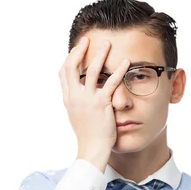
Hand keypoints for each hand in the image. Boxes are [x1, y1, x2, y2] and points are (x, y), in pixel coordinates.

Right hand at [57, 35, 130, 161]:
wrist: (92, 149)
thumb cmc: (88, 136)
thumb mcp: (78, 116)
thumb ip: (78, 102)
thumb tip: (81, 93)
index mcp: (68, 99)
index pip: (63, 73)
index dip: (69, 58)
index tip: (77, 49)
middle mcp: (75, 97)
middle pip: (71, 66)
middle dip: (79, 50)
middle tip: (88, 40)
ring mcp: (87, 100)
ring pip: (91, 70)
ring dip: (100, 54)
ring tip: (108, 43)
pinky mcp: (101, 104)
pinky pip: (111, 83)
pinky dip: (119, 70)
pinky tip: (126, 62)